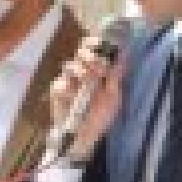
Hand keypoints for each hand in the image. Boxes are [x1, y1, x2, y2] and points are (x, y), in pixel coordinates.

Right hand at [47, 36, 125, 159]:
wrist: (87, 137)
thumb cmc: (101, 117)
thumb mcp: (114, 97)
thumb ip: (116, 76)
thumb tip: (124, 54)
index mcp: (95, 69)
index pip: (93, 48)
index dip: (97, 44)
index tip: (105, 47)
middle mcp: (80, 71)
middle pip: (81, 52)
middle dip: (92, 58)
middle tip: (101, 69)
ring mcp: (67, 81)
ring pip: (70, 65)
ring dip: (83, 71)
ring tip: (91, 81)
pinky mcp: (57, 92)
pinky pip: (61, 83)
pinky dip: (70, 88)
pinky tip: (76, 95)